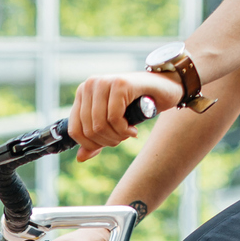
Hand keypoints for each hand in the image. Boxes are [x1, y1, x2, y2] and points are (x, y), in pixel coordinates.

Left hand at [68, 71, 182, 160]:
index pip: (75, 130)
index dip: (90, 145)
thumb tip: (80, 158)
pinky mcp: (119, 84)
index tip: (107, 144)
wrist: (165, 88)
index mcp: (83, 93)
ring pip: (100, 125)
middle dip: (107, 141)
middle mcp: (90, 85)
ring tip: (128, 133)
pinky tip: (132, 130)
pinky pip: (114, 118)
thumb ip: (96, 139)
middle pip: (88, 130)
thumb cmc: (137, 105)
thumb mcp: (112, 125)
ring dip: (116, 137)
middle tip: (122, 138)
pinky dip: (124, 130)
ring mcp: (104, 82)